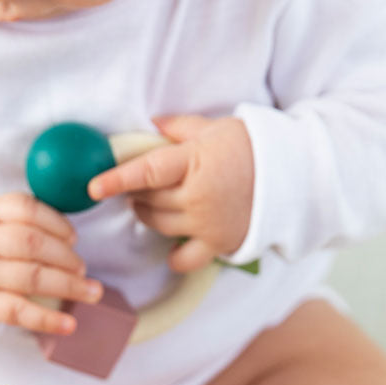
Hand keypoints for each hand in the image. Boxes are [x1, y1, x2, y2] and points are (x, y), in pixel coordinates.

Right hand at [0, 192, 102, 334]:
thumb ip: (24, 215)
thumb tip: (73, 235)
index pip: (25, 209)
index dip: (56, 222)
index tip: (73, 237)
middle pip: (31, 243)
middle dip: (65, 256)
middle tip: (82, 268)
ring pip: (29, 277)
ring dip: (67, 285)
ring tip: (91, 291)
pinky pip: (17, 312)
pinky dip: (47, 320)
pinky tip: (70, 325)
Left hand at [87, 115, 254, 272]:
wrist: (293, 176)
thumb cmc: (252, 147)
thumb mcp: (216, 129)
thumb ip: (180, 128)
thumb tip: (152, 125)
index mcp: (195, 162)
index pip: (147, 172)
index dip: (117, 178)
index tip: (93, 187)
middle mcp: (198, 196)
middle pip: (149, 201)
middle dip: (136, 195)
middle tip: (138, 187)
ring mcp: (207, 222)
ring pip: (159, 225)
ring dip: (148, 217)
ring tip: (154, 204)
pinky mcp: (218, 243)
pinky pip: (184, 259)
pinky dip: (174, 256)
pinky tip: (172, 247)